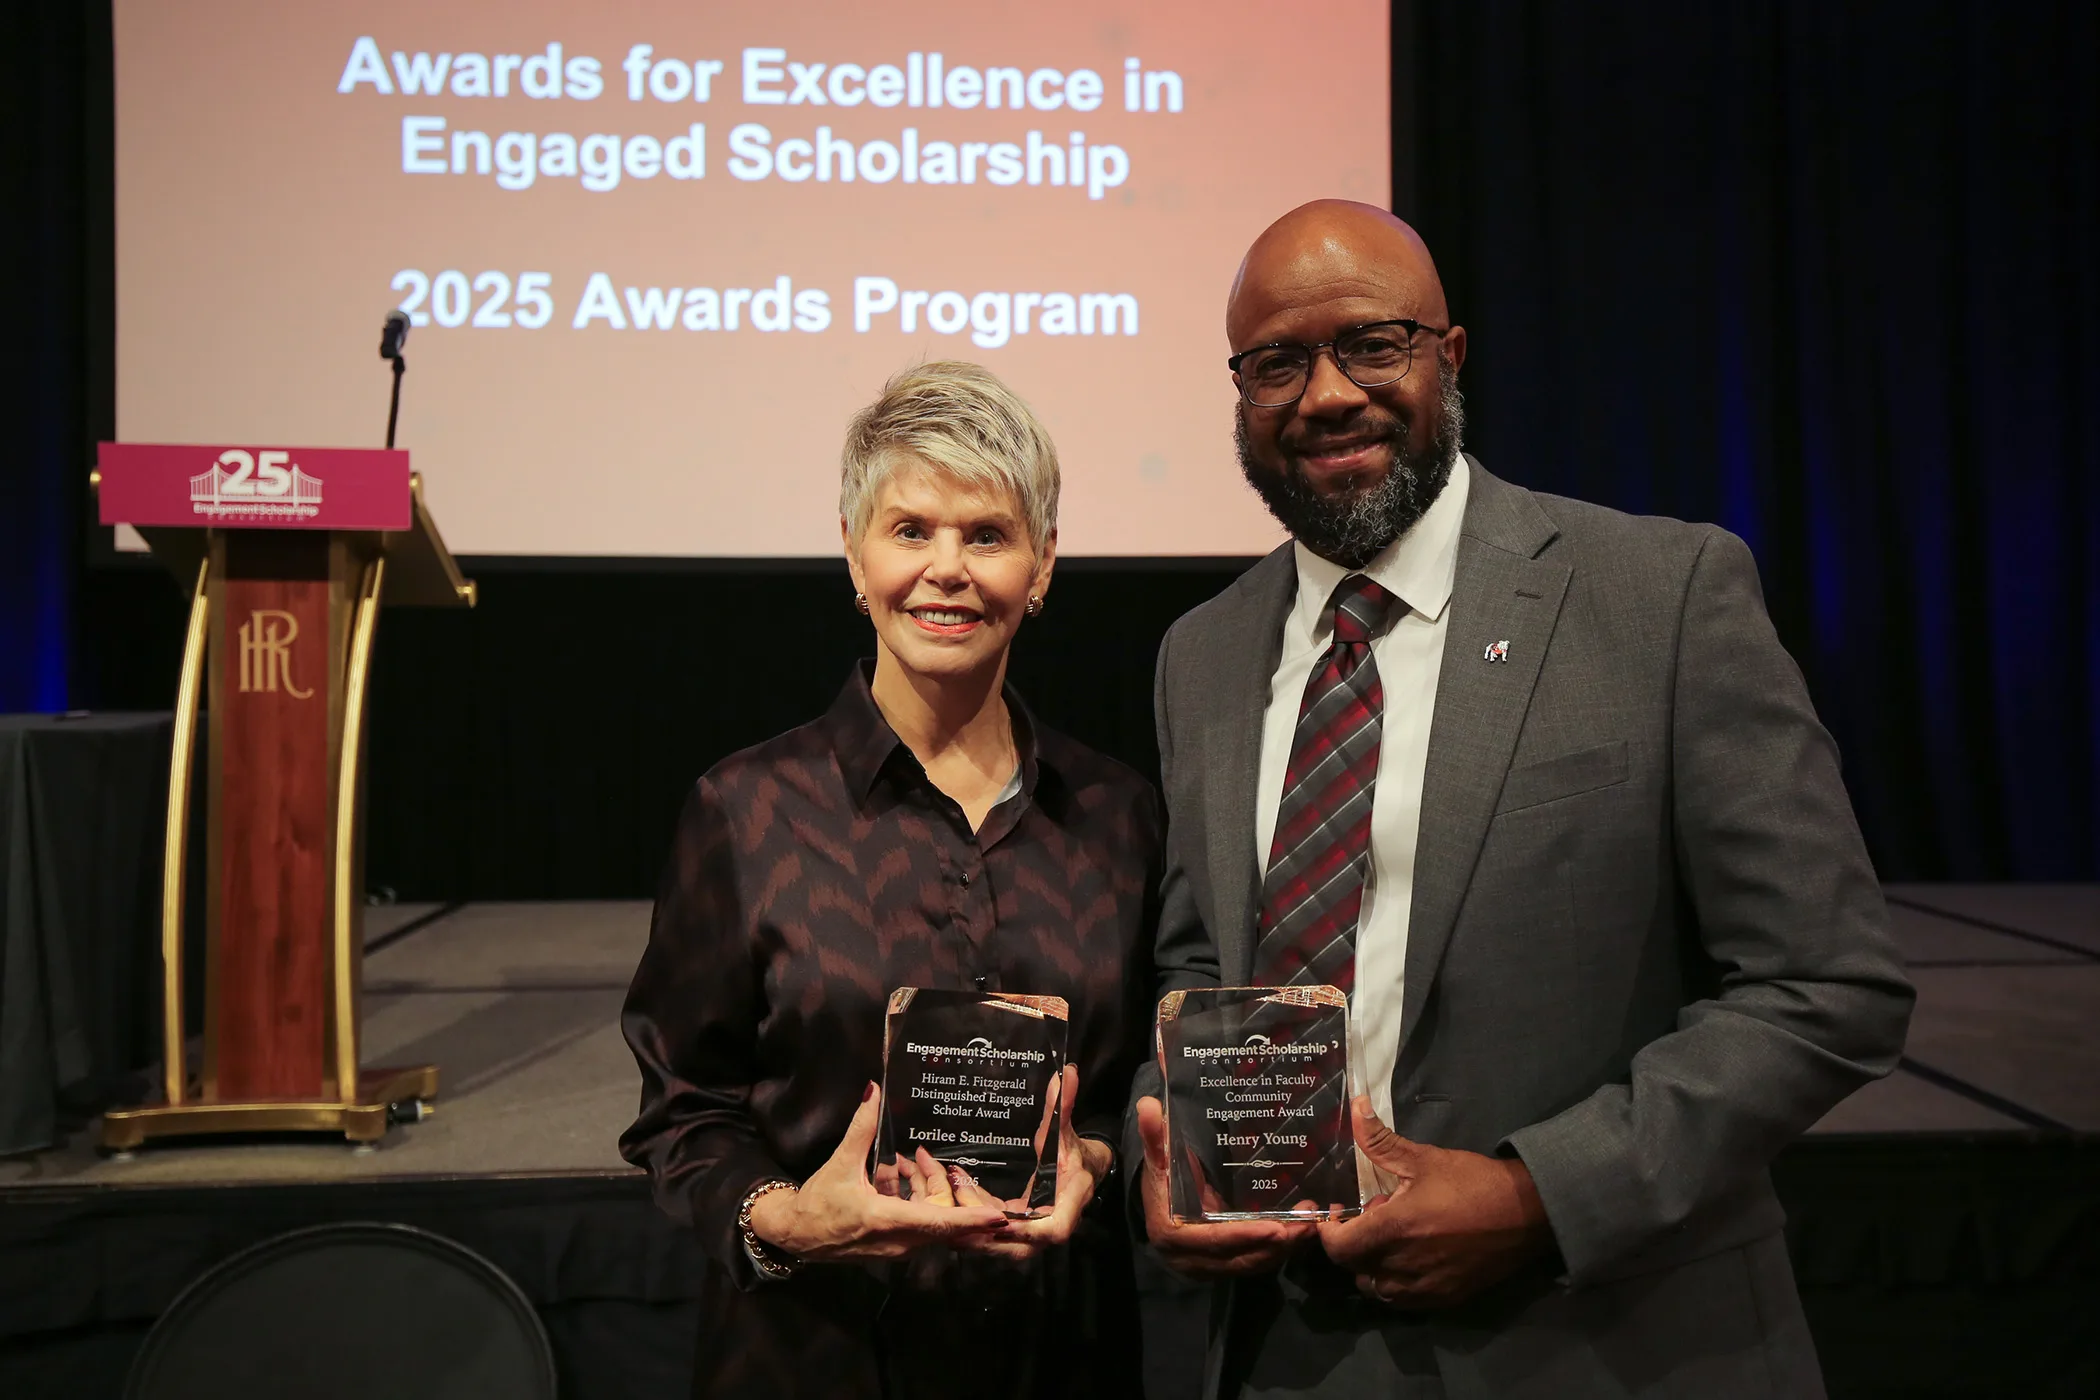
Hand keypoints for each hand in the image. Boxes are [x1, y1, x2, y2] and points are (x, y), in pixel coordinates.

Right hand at [747, 1082, 1011, 1261]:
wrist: (795, 1235)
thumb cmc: (817, 1203)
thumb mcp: (839, 1164)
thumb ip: (861, 1128)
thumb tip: (873, 1092)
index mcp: (887, 1222)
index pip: (938, 1223)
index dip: (971, 1220)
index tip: (999, 1217)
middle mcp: (897, 1241)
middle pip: (939, 1214)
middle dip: (940, 1183)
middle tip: (923, 1156)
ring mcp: (896, 1248)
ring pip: (928, 1217)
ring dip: (922, 1187)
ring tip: (902, 1161)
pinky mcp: (892, 1247)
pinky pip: (917, 1222)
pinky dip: (912, 1197)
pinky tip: (893, 1175)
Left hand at [945, 1064, 1111, 1259]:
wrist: (1082, 1169)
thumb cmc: (1072, 1150)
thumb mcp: (1065, 1128)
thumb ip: (1062, 1105)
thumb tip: (1065, 1072)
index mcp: (1068, 1202)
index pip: (1052, 1230)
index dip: (1028, 1231)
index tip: (1002, 1217)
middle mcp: (1049, 1222)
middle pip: (1019, 1247)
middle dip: (986, 1235)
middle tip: (956, 1214)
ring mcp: (1032, 1229)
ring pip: (1001, 1242)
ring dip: (973, 1227)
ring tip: (946, 1201)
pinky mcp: (1017, 1227)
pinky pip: (993, 1229)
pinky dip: (973, 1216)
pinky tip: (951, 1195)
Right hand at [1137, 1094, 1316, 1279]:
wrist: (1159, 1205)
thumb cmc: (1162, 1179)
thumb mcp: (1158, 1158)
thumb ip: (1154, 1137)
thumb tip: (1148, 1104)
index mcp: (1173, 1235)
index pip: (1214, 1240)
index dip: (1245, 1236)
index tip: (1277, 1228)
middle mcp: (1192, 1259)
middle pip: (1241, 1257)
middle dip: (1277, 1244)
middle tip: (1308, 1224)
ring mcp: (1210, 1266)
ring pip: (1253, 1263)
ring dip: (1286, 1248)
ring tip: (1313, 1226)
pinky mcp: (1226, 1266)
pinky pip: (1257, 1262)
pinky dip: (1280, 1251)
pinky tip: (1303, 1234)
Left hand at [1318, 1097, 1551, 1306]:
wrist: (1526, 1214)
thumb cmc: (1472, 1182)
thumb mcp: (1423, 1158)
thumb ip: (1380, 1140)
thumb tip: (1356, 1106)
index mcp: (1393, 1231)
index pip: (1338, 1247)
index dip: (1329, 1231)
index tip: (1337, 1212)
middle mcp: (1402, 1267)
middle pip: (1353, 1268)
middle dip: (1352, 1244)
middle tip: (1372, 1217)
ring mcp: (1423, 1288)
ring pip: (1376, 1289)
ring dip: (1372, 1266)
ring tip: (1393, 1237)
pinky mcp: (1443, 1299)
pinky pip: (1403, 1300)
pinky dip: (1396, 1283)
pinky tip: (1412, 1255)